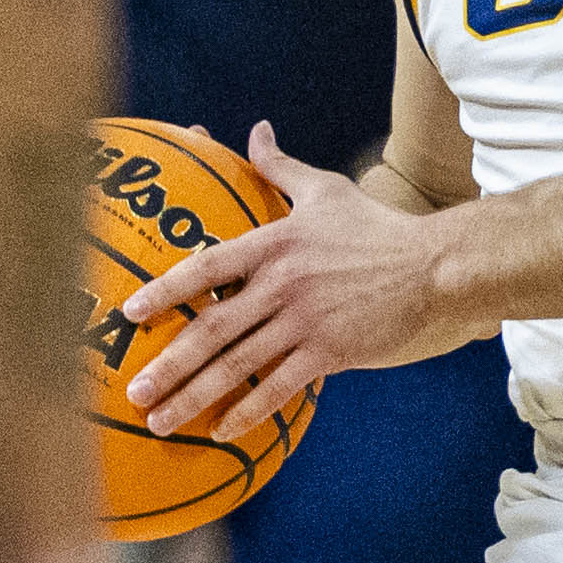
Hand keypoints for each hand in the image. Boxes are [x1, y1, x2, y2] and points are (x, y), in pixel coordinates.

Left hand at [122, 126, 459, 438]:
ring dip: (194, 397)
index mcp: (275, 243)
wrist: (432, 267)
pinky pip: (278, 388)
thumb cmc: (375, 228)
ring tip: (160, 421)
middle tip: (134, 391)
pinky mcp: (330, 352)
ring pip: (238, 365)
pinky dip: (247, 412)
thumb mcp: (325, 191)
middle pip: (212, 329)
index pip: (207, 268)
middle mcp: (282, 284)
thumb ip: (280, 167)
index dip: (165, 291)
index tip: (129, 314)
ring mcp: (305, 321)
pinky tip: (221, 431)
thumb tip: (255, 131)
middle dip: (168, 364)